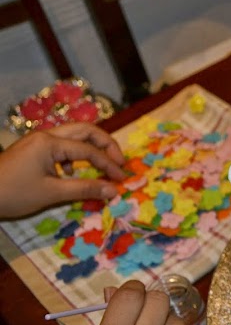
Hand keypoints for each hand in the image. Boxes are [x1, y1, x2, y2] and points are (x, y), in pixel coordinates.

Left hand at [0, 123, 125, 218]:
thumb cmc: (13, 194)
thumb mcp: (52, 193)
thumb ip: (85, 189)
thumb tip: (114, 191)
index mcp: (50, 143)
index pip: (89, 150)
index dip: (109, 165)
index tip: (122, 179)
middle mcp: (46, 135)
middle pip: (86, 130)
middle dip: (106, 145)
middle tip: (119, 162)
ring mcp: (38, 141)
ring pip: (74, 135)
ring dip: (92, 148)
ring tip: (102, 165)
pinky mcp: (34, 149)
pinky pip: (62, 145)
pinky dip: (75, 155)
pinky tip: (71, 172)